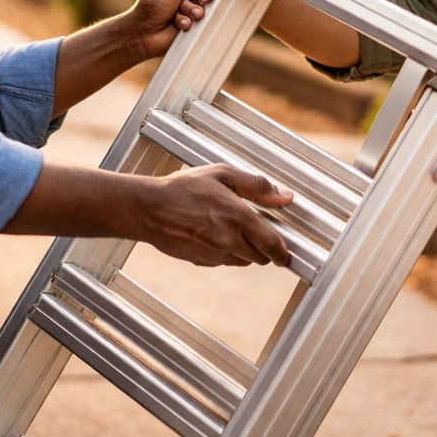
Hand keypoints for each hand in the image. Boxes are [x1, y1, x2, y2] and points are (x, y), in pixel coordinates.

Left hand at [128, 0, 226, 58]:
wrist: (142, 32)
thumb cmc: (153, 2)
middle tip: (193, 0)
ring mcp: (192, 8)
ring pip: (206, 8)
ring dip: (192, 11)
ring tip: (178, 13)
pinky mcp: (193, 25)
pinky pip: (201, 22)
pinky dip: (188, 22)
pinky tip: (177, 23)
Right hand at [136, 164, 293, 267]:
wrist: (150, 209)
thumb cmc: (183, 188)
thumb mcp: (222, 174)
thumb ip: (256, 186)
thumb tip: (284, 196)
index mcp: (239, 218)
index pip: (272, 245)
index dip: (283, 252)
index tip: (287, 253)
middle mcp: (229, 241)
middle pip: (260, 257)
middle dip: (263, 247)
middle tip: (257, 230)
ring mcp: (215, 255)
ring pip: (242, 261)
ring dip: (245, 250)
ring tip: (231, 227)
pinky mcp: (202, 262)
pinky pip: (223, 262)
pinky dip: (226, 252)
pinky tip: (213, 234)